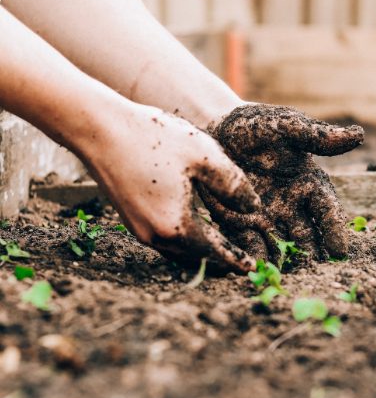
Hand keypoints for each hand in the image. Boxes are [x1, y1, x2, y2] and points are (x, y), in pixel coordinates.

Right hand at [82, 103, 259, 272]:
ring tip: (220, 248)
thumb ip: (233, 185)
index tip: (252, 268)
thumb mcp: (204, 156)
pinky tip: (193, 230)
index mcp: (177, 226)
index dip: (236, 259)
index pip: (215, 251)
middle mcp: (155, 236)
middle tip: (240, 261)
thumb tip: (253, 208)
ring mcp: (139, 230)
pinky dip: (184, 242)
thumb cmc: (153, 138)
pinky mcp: (130, 220)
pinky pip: (164, 241)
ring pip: (178, 252)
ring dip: (201, 253)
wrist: (99, 129)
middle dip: (220, 261)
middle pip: (196, 257)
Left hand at [200, 104, 363, 260]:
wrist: (217, 130)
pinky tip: (258, 270)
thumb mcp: (286, 127)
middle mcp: (292, 207)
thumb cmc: (256, 126)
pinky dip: (256, 257)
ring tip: (289, 279)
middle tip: (316, 275)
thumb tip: (358, 135)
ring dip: (286, 262)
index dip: (335, 231)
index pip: (327, 212)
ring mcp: (268, 218)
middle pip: (308, 237)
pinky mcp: (242, 224)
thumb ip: (317, 136)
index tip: (340, 251)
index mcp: (309, 185)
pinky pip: (251, 245)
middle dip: (313, 256)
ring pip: (282, 246)